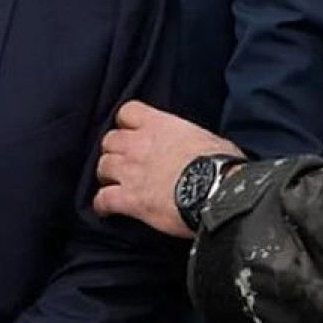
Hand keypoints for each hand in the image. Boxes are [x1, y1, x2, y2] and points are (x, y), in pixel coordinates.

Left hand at [93, 101, 240, 237]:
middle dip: (114, 150)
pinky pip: (103, 199)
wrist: (216, 190)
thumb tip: (197, 148)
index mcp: (159, 125)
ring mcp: (130, 171)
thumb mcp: (208, 139)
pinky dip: (102, 205)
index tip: (133, 132)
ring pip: (102, 167)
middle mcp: (138, 144)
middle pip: (109, 140)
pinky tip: (105, 210)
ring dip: (107, 175)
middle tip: (124, 161)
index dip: (127, 123)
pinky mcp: (129, 199)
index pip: (128, 112)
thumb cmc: (220, 164)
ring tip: (114, 184)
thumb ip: (190, 140)